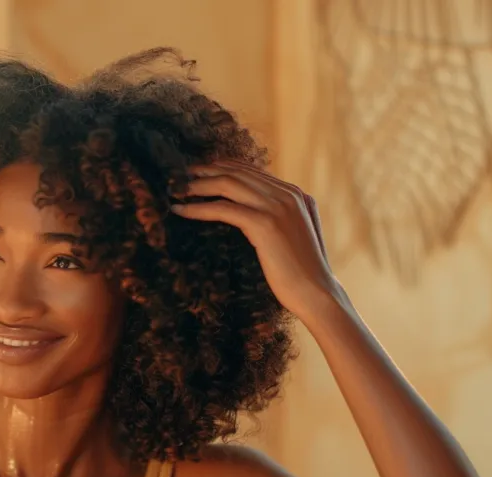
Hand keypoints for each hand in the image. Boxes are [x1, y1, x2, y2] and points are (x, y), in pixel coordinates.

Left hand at [170, 159, 336, 317]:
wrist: (317, 293)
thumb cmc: (300, 273)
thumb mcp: (291, 236)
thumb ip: (277, 217)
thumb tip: (247, 212)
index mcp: (295, 193)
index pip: (251, 171)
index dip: (221, 167)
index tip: (197, 172)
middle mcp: (288, 194)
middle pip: (237, 172)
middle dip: (205, 171)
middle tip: (178, 176)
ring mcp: (278, 206)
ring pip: (228, 184)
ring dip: (197, 185)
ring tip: (175, 189)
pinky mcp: (265, 223)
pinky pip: (224, 208)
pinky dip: (199, 207)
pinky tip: (180, 210)